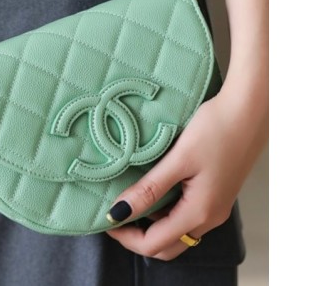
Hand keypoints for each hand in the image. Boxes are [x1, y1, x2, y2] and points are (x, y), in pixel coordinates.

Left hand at [105, 84, 267, 260]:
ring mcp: (216, 207)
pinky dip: (167, 212)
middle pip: (168, 246)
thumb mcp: (178, 159)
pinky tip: (154, 191)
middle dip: (138, 237)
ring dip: (152, 225)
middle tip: (116, 214)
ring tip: (131, 200)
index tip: (106, 218)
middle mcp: (210, 217)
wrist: (250, 110)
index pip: (154, 244)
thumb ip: (149, 189)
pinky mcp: (217, 194)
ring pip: (178, 231)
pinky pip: (188, 215)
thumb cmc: (215, 130)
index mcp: (199, 212)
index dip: (126, 236)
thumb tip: (118, 213)